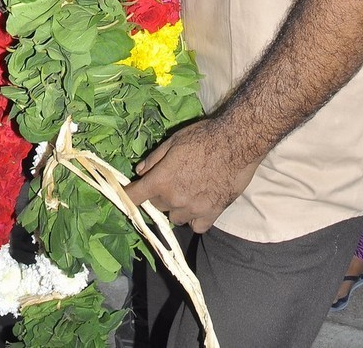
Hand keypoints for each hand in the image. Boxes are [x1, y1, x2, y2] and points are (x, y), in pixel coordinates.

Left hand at [126, 118, 259, 231]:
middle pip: (156, 206)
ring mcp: (193, 210)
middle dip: (158, 195)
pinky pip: (196, 226)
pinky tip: (199, 204)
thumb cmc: (203, 137)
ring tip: (187, 191)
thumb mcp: (174, 141)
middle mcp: (174, 199)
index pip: (134, 197)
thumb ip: (154, 159)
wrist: (236, 143)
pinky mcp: (212, 215)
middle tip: (170, 180)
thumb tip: (139, 171)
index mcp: (161, 180)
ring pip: (175, 218)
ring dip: (176, 207)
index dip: (126, 197)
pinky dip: (194, 218)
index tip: (125, 196)